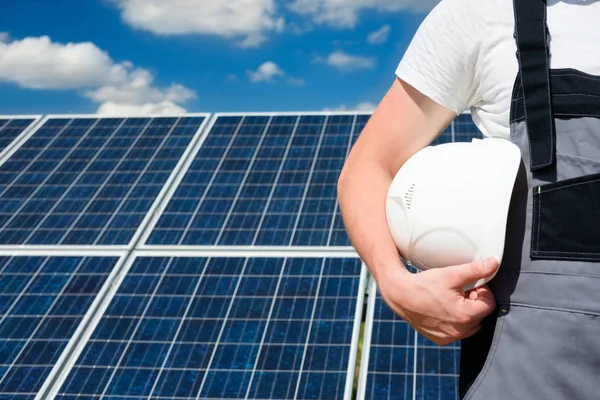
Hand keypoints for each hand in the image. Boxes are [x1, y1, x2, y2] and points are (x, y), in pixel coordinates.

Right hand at [378, 257, 498, 345]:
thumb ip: (475, 270)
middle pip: (480, 316)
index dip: (483, 292)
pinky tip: (444, 310)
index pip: (489, 304)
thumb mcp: (451, 274)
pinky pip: (457, 332)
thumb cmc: (425, 284)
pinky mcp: (440, 340)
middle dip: (475, 302)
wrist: (400, 295)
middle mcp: (459, 331)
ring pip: (470, 326)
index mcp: (465, 315)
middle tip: (461, 291)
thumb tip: (494, 263)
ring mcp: (449, 337)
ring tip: (452, 300)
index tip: (472, 285)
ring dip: (467, 313)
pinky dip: (455, 322)